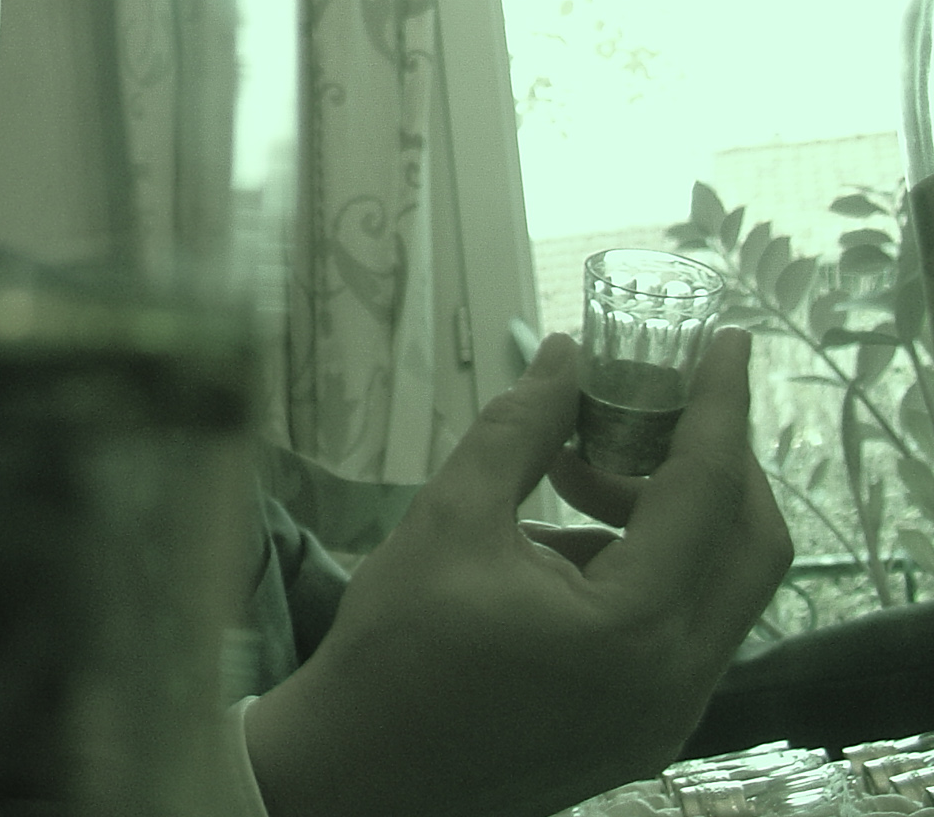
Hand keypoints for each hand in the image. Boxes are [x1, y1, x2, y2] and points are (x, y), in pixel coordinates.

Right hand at [242, 329, 791, 816]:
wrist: (362, 770)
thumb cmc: (394, 644)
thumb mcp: (449, 517)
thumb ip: (520, 431)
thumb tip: (566, 357)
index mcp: (633, 629)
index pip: (708, 491)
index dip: (717, 405)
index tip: (725, 339)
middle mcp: (676, 681)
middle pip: (748, 545)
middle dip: (712, 460)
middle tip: (654, 402)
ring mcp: (668, 716)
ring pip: (720, 589)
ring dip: (673, 515)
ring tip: (576, 471)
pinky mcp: (646, 730)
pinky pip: (685, 630)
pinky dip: (652, 567)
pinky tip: (566, 539)